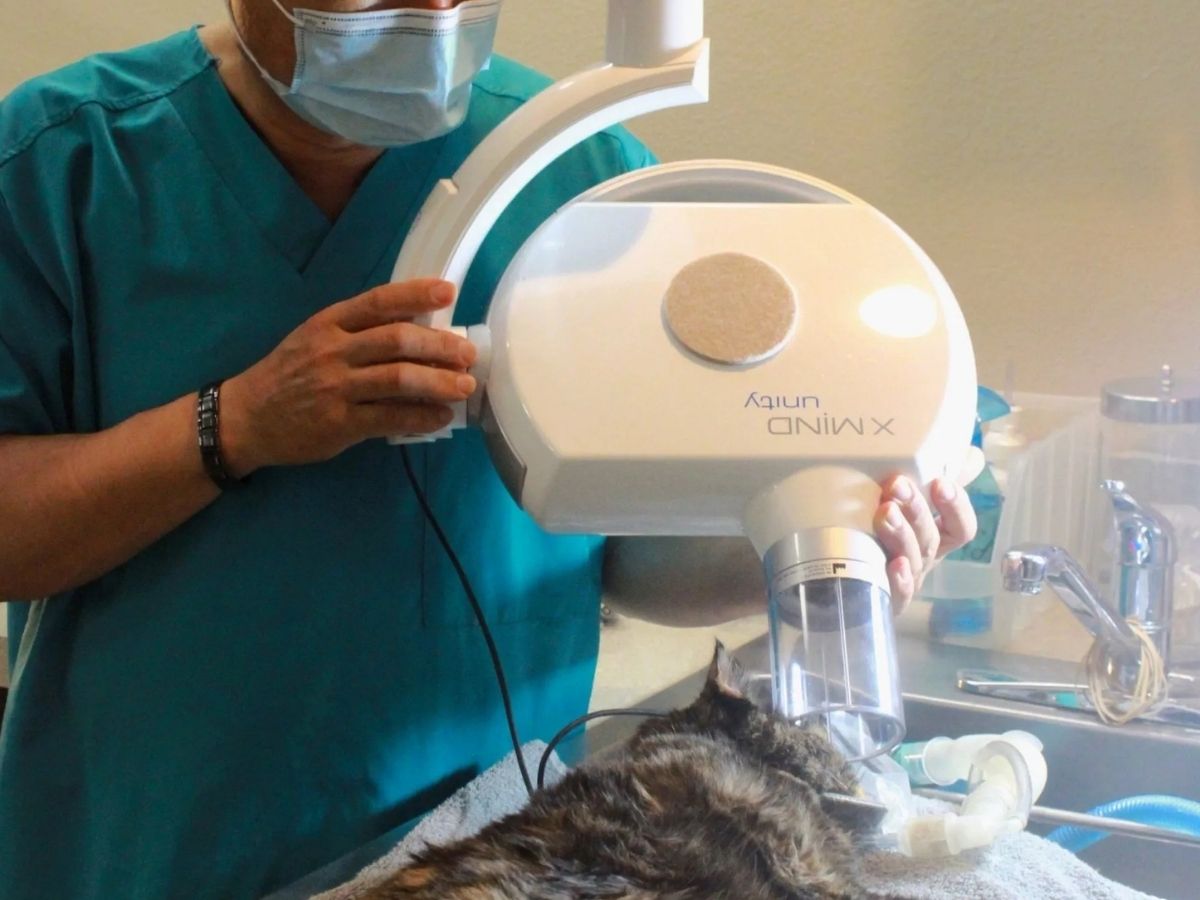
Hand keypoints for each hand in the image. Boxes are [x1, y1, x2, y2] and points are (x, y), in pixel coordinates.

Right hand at [219, 279, 475, 475]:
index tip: (447, 291)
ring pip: (398, 379)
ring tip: (464, 387)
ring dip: (439, 382)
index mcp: (329, 323)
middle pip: (396, 340)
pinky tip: (440, 417)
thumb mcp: (315, 338)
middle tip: (468, 353)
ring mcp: (336, 388)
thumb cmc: (289, 374)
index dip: (415, 294)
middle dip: (439, 345)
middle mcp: (333, 351)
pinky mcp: (338, 423)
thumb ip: (358, 333)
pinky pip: (390, 418)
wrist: (245, 417)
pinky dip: (421, 417)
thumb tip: (419, 330)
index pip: (378, 302)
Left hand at [873, 448, 984, 612]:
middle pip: (931, 536)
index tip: (941, 482)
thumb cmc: (876, 536)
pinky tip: (895, 565)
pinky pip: (898, 594)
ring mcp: (905, 582)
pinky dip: (900, 580)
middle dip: (917, 509)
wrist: (842, 584)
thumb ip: (929, 479)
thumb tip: (969, 453)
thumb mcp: (902, 506)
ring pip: (913, 557)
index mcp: (933, 539)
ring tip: (885, 512)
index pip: (960, 526)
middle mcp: (923, 559)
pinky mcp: (884, 600)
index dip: (955, 506)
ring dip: (902, 533)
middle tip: (897, 485)